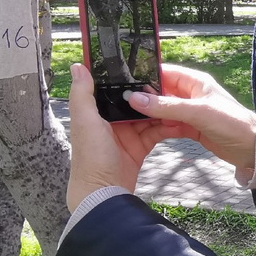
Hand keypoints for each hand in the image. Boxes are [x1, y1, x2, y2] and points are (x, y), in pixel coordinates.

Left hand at [66, 63, 180, 210]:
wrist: (104, 194)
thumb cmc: (91, 157)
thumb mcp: (85, 122)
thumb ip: (83, 94)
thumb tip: (78, 65)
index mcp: (96, 112)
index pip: (112, 88)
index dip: (125, 77)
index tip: (141, 61)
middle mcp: (111, 121)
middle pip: (134, 100)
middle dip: (149, 91)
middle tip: (167, 80)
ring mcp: (127, 134)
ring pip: (148, 114)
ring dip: (160, 108)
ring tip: (176, 97)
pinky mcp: (140, 147)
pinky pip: (156, 132)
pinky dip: (166, 126)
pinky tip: (177, 119)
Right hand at [123, 63, 255, 170]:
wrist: (252, 148)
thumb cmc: (231, 123)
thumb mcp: (197, 112)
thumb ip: (167, 106)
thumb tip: (137, 99)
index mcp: (195, 82)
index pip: (165, 73)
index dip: (146, 77)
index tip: (124, 83)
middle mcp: (191, 94)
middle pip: (161, 92)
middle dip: (144, 98)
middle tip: (121, 104)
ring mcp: (190, 112)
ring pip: (163, 111)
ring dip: (150, 115)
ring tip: (128, 119)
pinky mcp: (191, 128)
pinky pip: (170, 125)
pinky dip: (160, 128)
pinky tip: (147, 131)